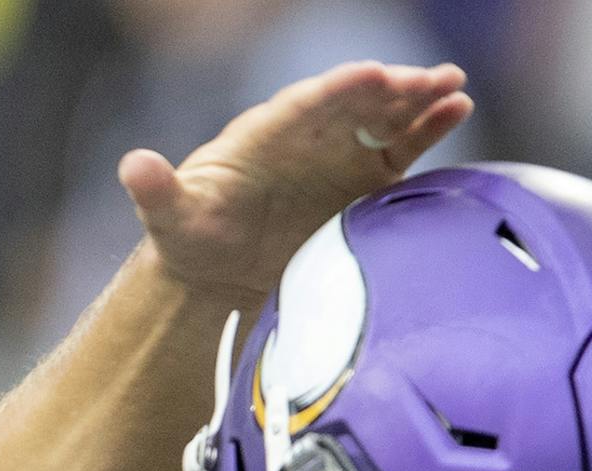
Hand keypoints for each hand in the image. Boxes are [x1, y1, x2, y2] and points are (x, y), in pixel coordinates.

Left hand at [121, 60, 472, 306]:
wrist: (215, 272)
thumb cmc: (192, 240)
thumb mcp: (170, 219)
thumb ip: (157, 193)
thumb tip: (133, 166)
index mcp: (265, 133)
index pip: (307, 103)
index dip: (338, 90)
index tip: (371, 77)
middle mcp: (308, 136)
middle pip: (354, 104)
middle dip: (391, 91)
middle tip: (429, 81)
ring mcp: (338, 155)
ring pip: (384, 119)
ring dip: (420, 101)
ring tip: (456, 88)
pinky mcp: (361, 182)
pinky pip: (401, 150)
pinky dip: (429, 130)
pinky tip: (458, 109)